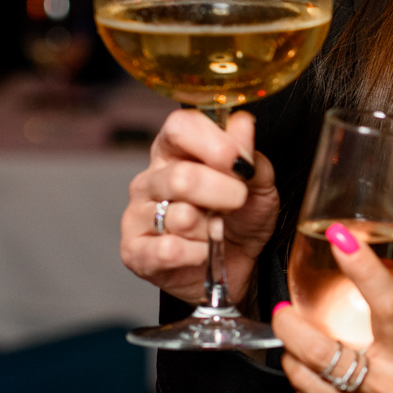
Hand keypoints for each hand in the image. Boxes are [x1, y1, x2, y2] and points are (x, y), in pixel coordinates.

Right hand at [121, 110, 278, 305]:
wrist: (234, 268)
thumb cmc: (240, 220)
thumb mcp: (258, 186)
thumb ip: (250, 157)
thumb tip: (242, 123)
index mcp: (175, 152)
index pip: (180, 127)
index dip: (212, 142)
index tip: (239, 162)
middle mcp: (150, 179)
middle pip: (182, 177)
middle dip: (223, 193)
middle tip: (238, 202)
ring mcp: (137, 215)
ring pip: (180, 217)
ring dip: (212, 229)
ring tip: (217, 231)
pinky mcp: (135, 252)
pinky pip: (169, 251)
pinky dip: (198, 254)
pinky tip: (203, 253)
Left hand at [273, 224, 392, 392]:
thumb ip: (385, 336)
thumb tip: (356, 284)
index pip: (387, 305)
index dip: (363, 268)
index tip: (342, 237)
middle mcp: (385, 389)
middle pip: (319, 348)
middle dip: (290, 326)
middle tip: (284, 314)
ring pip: (302, 377)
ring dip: (295, 364)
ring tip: (304, 360)